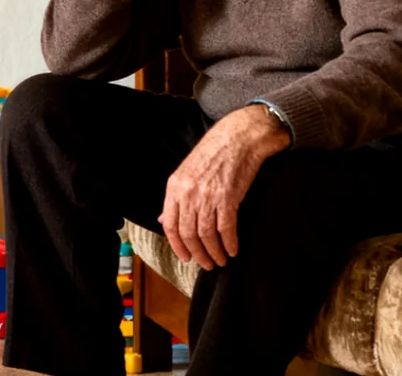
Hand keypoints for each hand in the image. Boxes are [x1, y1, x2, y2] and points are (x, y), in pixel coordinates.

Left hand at [158, 105, 289, 269]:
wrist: (238, 138)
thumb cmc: (213, 153)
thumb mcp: (186, 172)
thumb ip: (175, 198)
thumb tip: (164, 219)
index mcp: (175, 187)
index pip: (169, 224)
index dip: (177, 245)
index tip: (186, 257)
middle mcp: (189, 193)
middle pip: (188, 233)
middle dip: (197, 253)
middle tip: (206, 263)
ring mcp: (208, 196)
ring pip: (207, 235)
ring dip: (214, 252)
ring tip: (220, 260)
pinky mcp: (228, 198)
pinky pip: (226, 229)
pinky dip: (229, 243)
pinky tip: (233, 250)